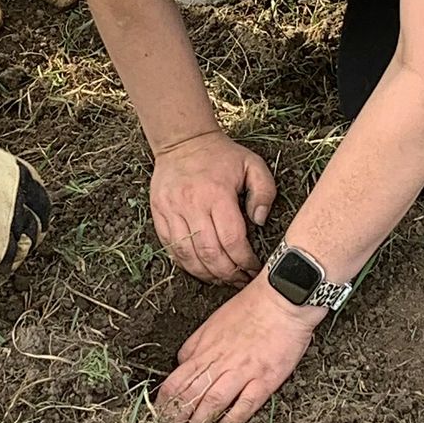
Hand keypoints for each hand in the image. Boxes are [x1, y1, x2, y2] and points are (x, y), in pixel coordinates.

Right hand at [0, 132, 49, 273]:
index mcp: (15, 173)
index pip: (38, 193)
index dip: (34, 207)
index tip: (30, 214)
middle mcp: (21, 199)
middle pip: (37, 222)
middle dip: (32, 233)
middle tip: (24, 241)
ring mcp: (13, 225)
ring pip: (26, 246)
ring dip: (16, 253)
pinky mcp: (1, 249)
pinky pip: (6, 263)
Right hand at [151, 131, 275, 285]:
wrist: (183, 141)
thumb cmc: (221, 156)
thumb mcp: (252, 165)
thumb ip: (264, 192)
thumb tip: (259, 220)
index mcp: (217, 194)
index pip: (232, 239)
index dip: (244, 261)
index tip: (253, 269)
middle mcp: (192, 205)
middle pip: (210, 254)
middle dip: (228, 273)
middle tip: (240, 280)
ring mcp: (172, 211)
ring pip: (188, 256)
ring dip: (207, 274)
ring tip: (222, 280)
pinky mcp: (159, 214)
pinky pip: (171, 248)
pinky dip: (186, 264)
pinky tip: (200, 270)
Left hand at [157, 275, 323, 422]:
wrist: (282, 299)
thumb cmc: (250, 307)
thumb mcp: (213, 321)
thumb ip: (196, 345)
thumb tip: (181, 363)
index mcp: (206, 348)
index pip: (177, 379)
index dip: (166, 400)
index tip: (161, 413)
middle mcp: (221, 362)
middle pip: (192, 394)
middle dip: (178, 415)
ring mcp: (243, 371)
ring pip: (213, 401)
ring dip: (200, 420)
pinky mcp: (265, 379)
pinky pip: (245, 405)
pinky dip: (233, 419)